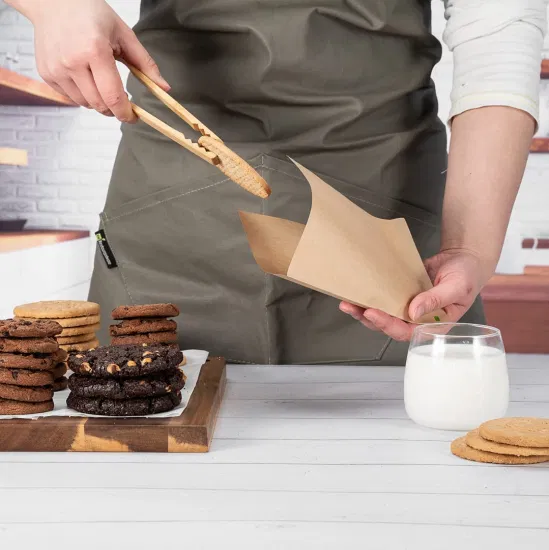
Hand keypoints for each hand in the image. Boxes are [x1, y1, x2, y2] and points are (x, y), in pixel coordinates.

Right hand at [28, 0, 169, 120]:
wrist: (53, 2)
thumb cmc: (90, 14)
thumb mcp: (123, 34)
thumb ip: (145, 63)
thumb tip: (164, 87)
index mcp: (94, 51)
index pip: (113, 97)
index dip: (127, 113)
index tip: (134, 117)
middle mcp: (72, 62)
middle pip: (100, 105)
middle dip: (115, 109)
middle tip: (122, 99)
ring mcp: (56, 69)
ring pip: (86, 104)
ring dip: (99, 102)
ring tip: (102, 82)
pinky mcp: (47, 74)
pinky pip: (71, 98)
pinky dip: (83, 95)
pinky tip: (85, 77)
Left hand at [339, 248, 490, 340]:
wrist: (463, 258)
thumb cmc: (467, 276)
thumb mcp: (457, 287)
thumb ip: (436, 299)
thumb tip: (414, 311)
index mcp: (433, 325)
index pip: (407, 332)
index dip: (388, 325)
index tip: (373, 314)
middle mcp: (418, 319)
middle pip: (389, 325)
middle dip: (369, 319)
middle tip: (352, 308)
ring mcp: (408, 307)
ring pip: (383, 314)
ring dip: (363, 310)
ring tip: (346, 303)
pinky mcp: (401, 295)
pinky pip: (384, 298)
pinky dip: (371, 297)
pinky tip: (356, 293)